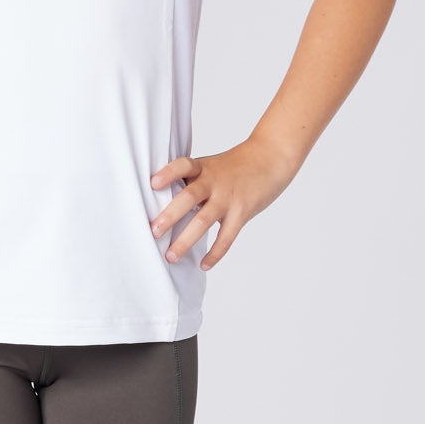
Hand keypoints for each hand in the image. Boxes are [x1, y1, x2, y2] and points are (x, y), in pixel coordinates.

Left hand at [148, 137, 295, 269]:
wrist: (271, 158)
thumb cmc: (237, 165)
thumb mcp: (212, 165)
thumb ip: (192, 181)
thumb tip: (165, 204)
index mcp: (203, 168)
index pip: (183, 165)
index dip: (168, 173)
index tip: (153, 184)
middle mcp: (214, 182)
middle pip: (189, 197)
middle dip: (170, 216)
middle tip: (153, 232)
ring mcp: (228, 198)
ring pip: (203, 221)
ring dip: (185, 240)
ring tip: (171, 256)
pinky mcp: (242, 212)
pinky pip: (226, 237)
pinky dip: (215, 253)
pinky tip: (203, 265)